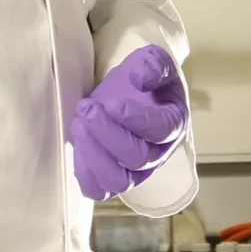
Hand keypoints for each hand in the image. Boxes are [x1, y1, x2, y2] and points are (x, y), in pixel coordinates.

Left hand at [69, 44, 190, 201]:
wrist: (130, 95)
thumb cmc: (144, 80)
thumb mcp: (153, 61)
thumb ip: (153, 65)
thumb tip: (140, 79)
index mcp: (173, 124)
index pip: (160, 130)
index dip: (136, 119)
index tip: (112, 102)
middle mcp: (158, 153)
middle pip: (137, 158)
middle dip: (107, 133)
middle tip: (86, 108)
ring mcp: (136, 171)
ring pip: (119, 181)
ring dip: (94, 156)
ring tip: (78, 126)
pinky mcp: (113, 178)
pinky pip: (99, 190)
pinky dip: (85, 175)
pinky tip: (77, 146)